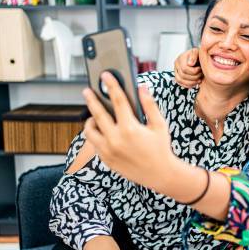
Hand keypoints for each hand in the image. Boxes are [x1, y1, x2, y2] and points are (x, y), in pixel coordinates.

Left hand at [81, 71, 175, 189]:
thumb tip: (141, 87)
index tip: (105, 75)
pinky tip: (101, 129)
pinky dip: (95, 135)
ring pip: (90, 131)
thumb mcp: (159, 125)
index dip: (111, 85)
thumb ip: (149, 105)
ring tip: (94, 115)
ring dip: (90, 120)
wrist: (160, 174)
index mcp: (130, 129)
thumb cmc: (161, 148)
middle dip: (91, 100)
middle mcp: (116, 139)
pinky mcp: (105, 159)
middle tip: (87, 91)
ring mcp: (108, 151)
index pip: (118, 101)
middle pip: (97, 113)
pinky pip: (94, 143)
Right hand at [174, 48, 201, 87]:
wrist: (198, 57)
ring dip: (191, 82)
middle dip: (194, 77)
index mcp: (180, 58)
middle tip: (201, 74)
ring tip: (199, 79)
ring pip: (180, 81)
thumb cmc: (198, 55)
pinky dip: (188, 85)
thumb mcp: (197, 52)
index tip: (201, 68)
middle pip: (183, 75)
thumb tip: (190, 64)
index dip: (194, 71)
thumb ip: (194, 56)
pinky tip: (195, 83)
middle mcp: (176, 64)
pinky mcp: (177, 76)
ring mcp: (176, 70)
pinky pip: (180, 83)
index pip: (185, 69)